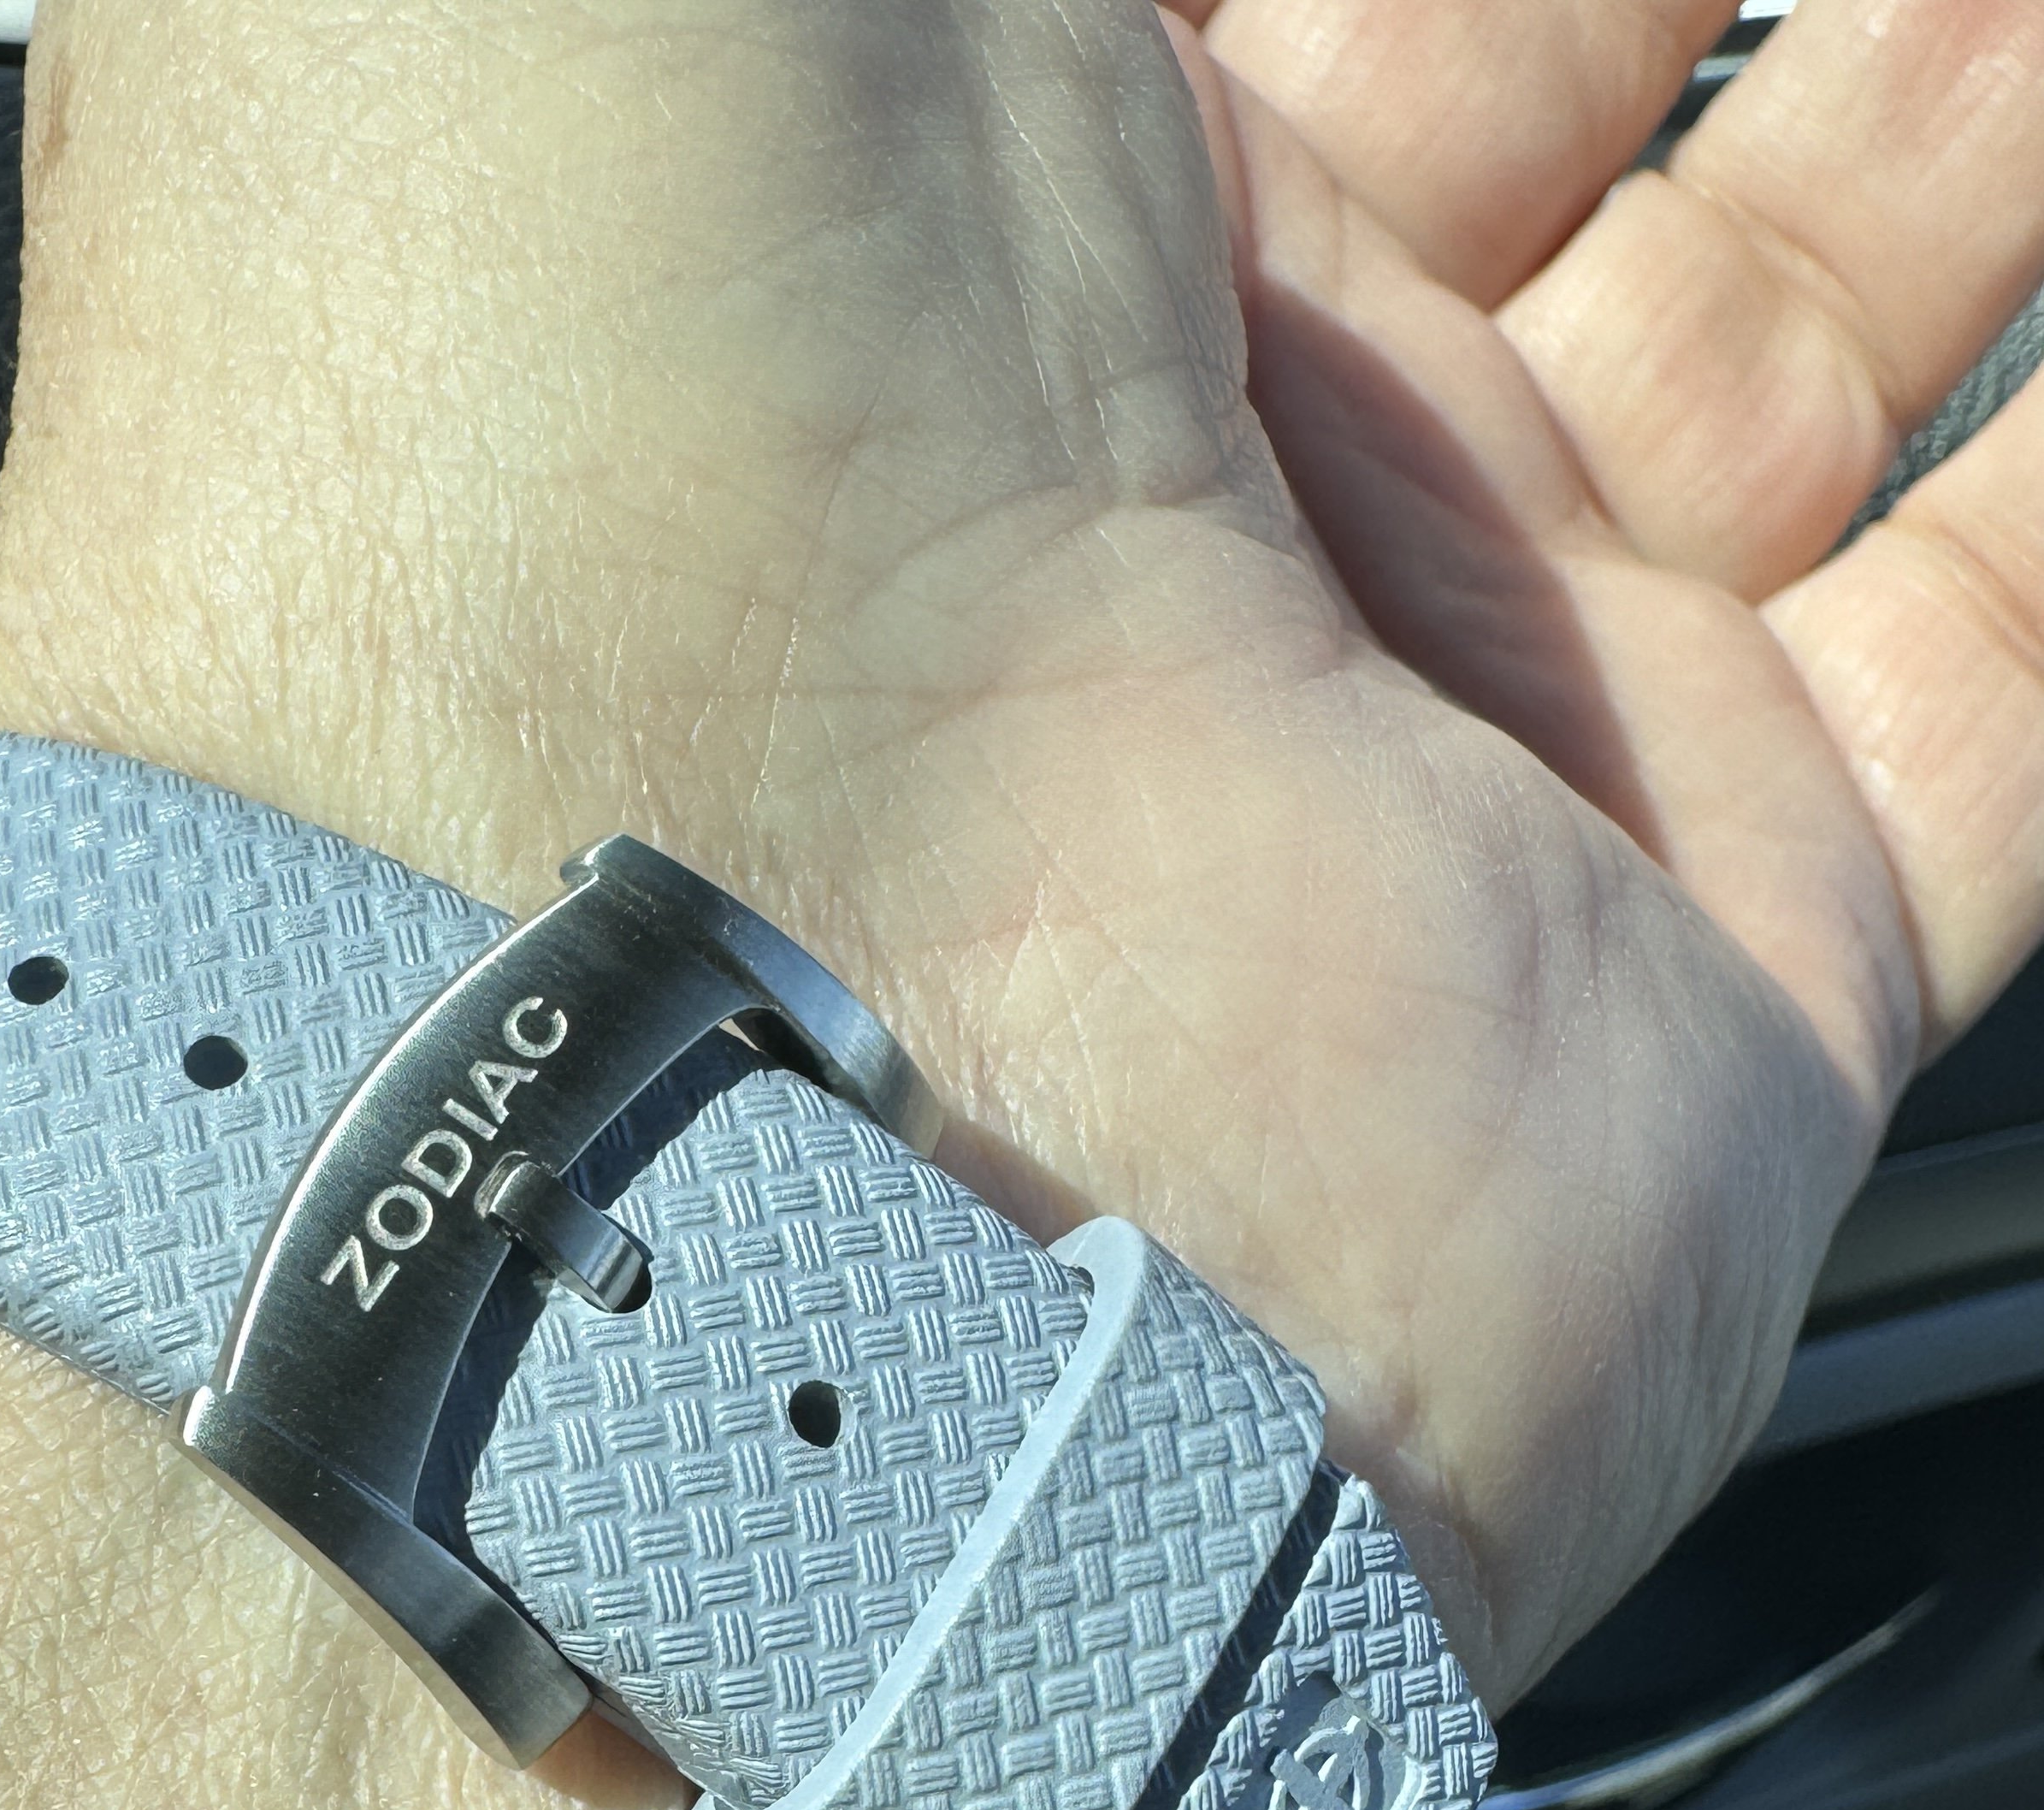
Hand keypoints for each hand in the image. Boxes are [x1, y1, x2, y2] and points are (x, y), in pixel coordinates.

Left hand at [0, 0, 2043, 1703]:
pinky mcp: (1705, 1009)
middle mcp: (1180, 485)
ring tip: (2011, 18)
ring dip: (1955, 133)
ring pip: (1810, 349)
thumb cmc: (528, 412)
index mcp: (901, 192)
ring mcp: (1451, 761)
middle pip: (1546, 89)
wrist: (728, 1088)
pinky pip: (2004, 685)